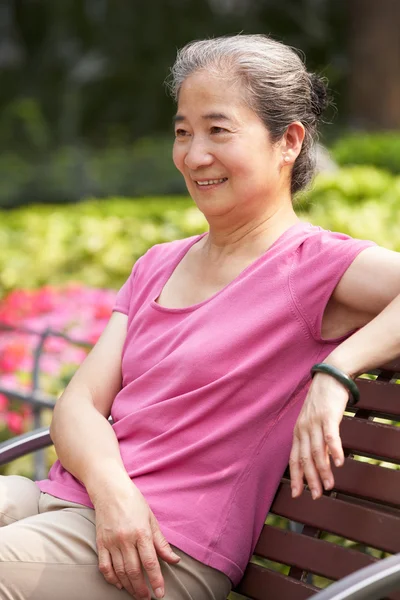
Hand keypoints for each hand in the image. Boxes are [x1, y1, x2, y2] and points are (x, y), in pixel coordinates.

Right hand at [93, 480, 180, 598]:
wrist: (110, 490)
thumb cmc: (134, 502)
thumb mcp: (151, 519)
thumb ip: (161, 542)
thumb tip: (174, 560)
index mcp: (141, 532)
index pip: (150, 562)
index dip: (156, 580)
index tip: (160, 593)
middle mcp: (126, 539)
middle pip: (134, 571)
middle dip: (141, 588)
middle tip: (147, 598)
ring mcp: (111, 542)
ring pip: (120, 572)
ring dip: (129, 586)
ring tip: (136, 594)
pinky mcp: (101, 543)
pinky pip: (105, 566)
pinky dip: (112, 578)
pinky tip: (119, 584)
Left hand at [289, 372, 348, 499]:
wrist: (330, 377)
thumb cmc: (322, 402)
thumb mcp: (314, 423)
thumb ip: (316, 441)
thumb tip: (322, 462)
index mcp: (298, 432)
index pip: (294, 459)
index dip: (296, 477)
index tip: (297, 494)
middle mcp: (304, 428)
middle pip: (304, 458)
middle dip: (310, 479)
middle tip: (316, 496)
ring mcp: (315, 422)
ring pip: (317, 451)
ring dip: (322, 470)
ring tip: (329, 485)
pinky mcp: (328, 416)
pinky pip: (331, 436)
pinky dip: (335, 450)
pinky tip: (340, 463)